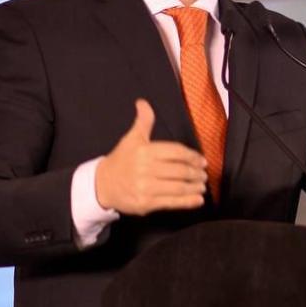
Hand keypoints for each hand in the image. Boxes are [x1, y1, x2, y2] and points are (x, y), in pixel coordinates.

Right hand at [95, 99, 207, 214]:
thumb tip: (143, 103)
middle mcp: (145, 169)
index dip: (192, 156)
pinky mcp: (146, 203)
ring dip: (195, 186)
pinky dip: (188, 201)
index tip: (202, 160)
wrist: (101, 185)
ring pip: (178, 187)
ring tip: (202, 185)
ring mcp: (146, 188)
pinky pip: (172, 202)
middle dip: (196, 173)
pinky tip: (198, 199)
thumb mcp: (131, 139)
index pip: (176, 152)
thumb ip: (143, 122)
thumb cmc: (121, 161)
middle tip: (204, 174)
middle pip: (180, 170)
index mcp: (145, 151)